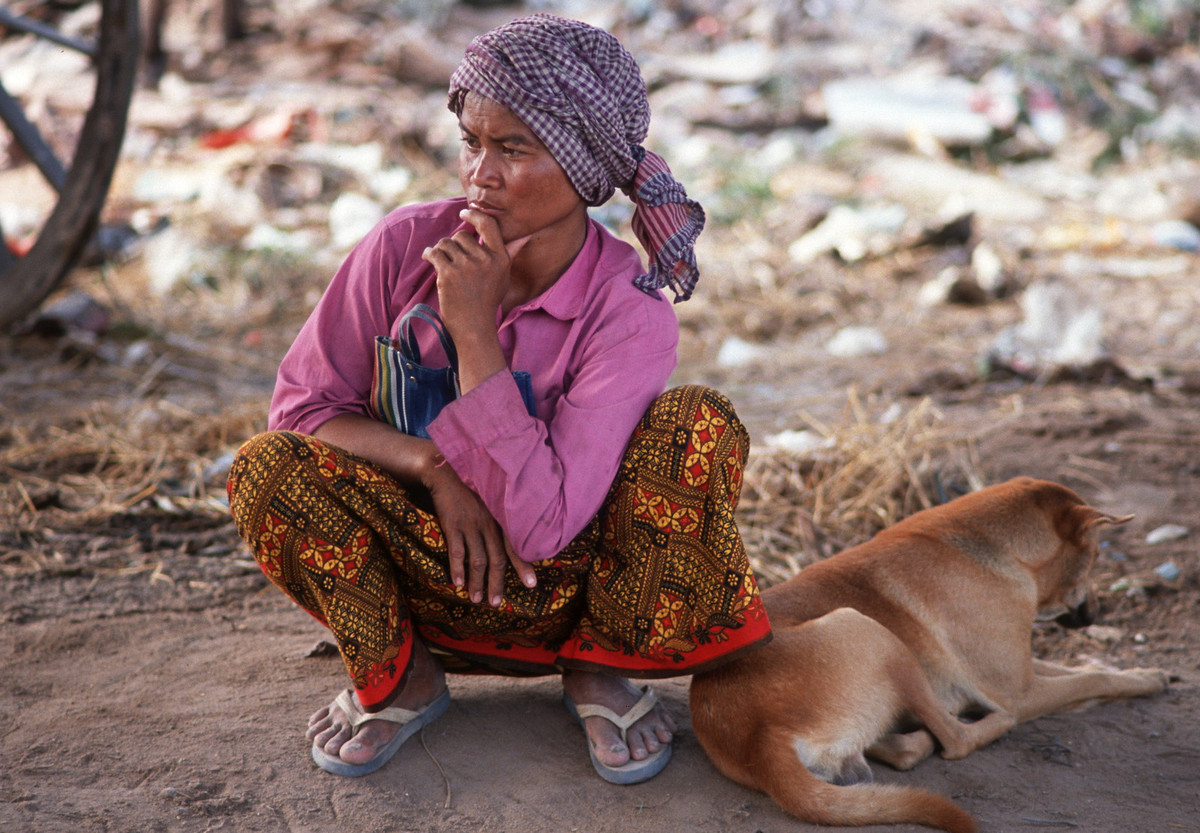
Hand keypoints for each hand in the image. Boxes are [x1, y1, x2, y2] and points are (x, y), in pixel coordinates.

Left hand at [421, 208, 529, 336]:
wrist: (474, 327)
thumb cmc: (488, 302)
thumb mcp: (504, 277)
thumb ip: (509, 255)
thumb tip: (524, 237)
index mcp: (500, 258)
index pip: (488, 225)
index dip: (474, 216)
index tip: (464, 213)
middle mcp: (485, 260)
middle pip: (461, 236)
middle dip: (453, 244)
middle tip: (450, 256)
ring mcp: (466, 267)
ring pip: (446, 243)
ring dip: (440, 250)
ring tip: (440, 261)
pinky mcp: (448, 274)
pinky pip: (434, 253)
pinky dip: (429, 254)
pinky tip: (428, 258)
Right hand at [425, 460, 535, 605]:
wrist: (447, 472)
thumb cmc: (469, 491)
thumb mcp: (489, 504)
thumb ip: (496, 523)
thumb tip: (503, 545)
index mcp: (500, 520)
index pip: (515, 547)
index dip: (523, 566)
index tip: (530, 584)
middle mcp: (489, 524)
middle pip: (498, 560)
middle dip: (498, 584)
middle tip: (496, 603)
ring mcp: (471, 525)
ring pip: (478, 560)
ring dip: (477, 582)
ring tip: (476, 600)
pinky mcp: (453, 524)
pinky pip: (457, 551)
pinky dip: (458, 569)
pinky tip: (457, 583)